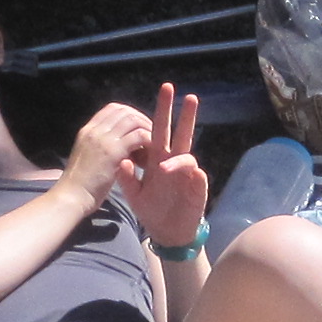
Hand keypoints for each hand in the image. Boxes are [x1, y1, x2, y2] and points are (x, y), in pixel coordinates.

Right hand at [61, 101, 153, 206]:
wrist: (71, 197)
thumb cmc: (80, 185)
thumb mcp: (87, 158)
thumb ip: (99, 147)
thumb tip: (119, 145)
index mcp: (87, 131)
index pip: (112, 109)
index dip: (129, 114)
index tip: (139, 127)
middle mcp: (95, 130)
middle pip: (124, 111)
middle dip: (141, 119)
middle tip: (152, 134)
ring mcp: (103, 139)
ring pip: (133, 120)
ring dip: (147, 130)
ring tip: (154, 145)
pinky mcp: (113, 152)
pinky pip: (138, 136)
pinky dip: (149, 141)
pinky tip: (152, 154)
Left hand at [115, 82, 209, 248]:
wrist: (167, 231)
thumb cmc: (151, 209)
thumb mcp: (134, 195)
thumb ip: (127, 179)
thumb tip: (123, 161)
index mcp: (157, 160)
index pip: (159, 131)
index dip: (162, 111)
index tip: (165, 90)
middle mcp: (174, 163)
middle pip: (181, 134)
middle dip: (185, 116)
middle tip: (189, 96)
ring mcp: (187, 176)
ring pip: (189, 156)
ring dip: (181, 157)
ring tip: (167, 167)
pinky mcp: (197, 190)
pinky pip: (198, 180)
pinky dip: (196, 176)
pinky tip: (194, 175)